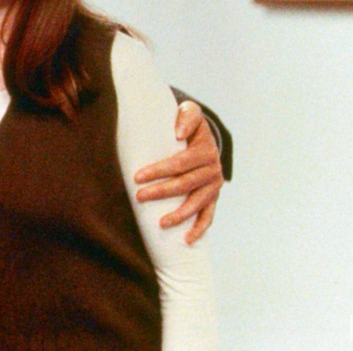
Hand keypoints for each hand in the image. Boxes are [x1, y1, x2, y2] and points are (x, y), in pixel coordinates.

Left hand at [133, 100, 222, 244]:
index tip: (137, 177)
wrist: (205, 136)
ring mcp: (214, 186)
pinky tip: (187, 240)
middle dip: (161, 192)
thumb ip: (186, 116)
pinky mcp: (213, 197)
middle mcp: (213, 169)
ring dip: (180, 215)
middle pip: (185, 184)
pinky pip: (209, 216)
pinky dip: (199, 229)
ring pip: (197, 203)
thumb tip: (178, 133)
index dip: (159, 171)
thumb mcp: (190, 112)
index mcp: (206, 150)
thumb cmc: (189, 124)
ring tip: (160, 223)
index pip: (180, 163)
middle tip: (138, 197)